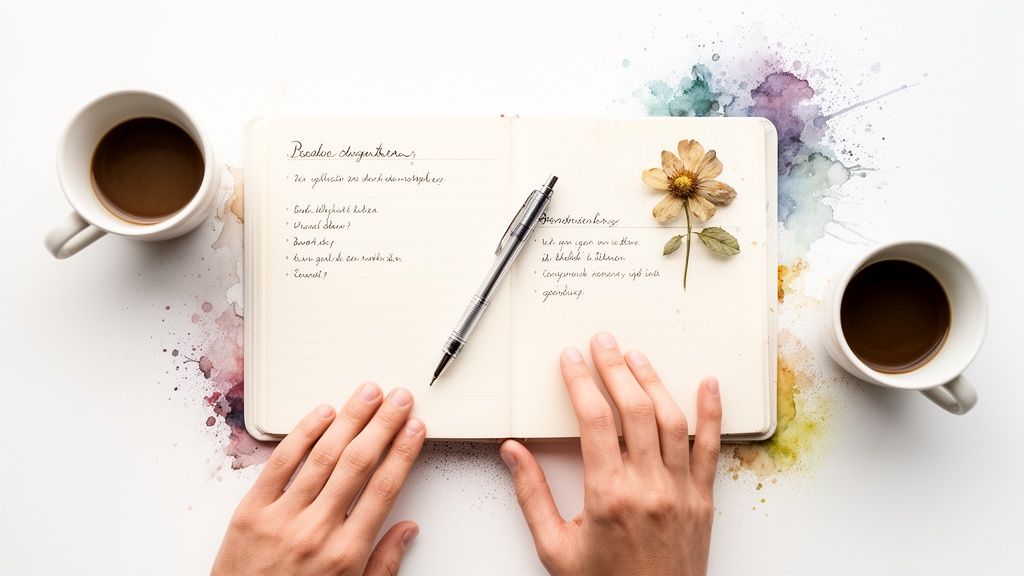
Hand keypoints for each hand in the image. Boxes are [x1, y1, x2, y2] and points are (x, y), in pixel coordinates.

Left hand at [212, 384, 425, 575]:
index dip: (403, 452)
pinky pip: (280, 463)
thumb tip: (407, 530)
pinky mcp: (250, 512)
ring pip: (323, 455)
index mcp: (346, 553)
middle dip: (384, 424)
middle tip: (399, 399)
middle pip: (358, 463)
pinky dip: (302, 435)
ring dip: (350, 419)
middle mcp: (316, 531)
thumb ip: (383, 563)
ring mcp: (281, 518)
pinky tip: (322, 414)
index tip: (415, 428)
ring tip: (368, 394)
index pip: (384, 488)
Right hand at [501, 332, 722, 575]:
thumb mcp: (554, 548)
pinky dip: (712, 413)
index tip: (571, 359)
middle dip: (614, 368)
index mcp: (609, 496)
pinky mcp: (703, 500)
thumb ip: (532, 495)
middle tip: (602, 342)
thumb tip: (513, 452)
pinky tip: (708, 384)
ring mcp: (681, 491)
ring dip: (653, 381)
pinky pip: (711, 448)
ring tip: (636, 356)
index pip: (595, 419)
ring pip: (672, 420)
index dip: (581, 382)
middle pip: (634, 409)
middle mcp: (649, 487)